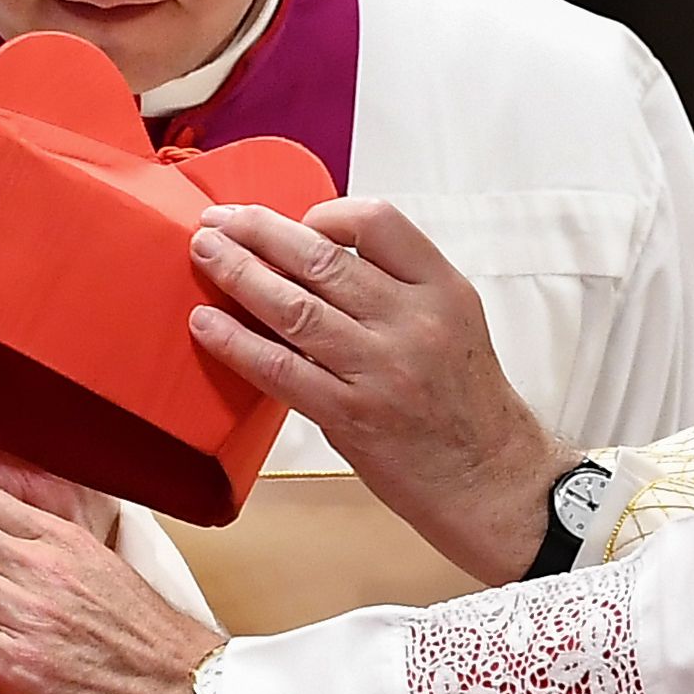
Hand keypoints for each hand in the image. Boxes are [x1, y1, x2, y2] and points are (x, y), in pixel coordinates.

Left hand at [189, 200, 580, 581]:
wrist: (489, 479)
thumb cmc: (465, 403)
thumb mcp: (452, 322)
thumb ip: (396, 288)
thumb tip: (315, 257)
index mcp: (441, 289)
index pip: (377, 222)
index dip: (324, 213)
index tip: (291, 222)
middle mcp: (413, 322)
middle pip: (321, 258)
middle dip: (258, 233)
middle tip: (216, 221)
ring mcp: (381, 369)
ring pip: (294, 307)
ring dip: (239, 275)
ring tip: (204, 255)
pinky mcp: (351, 415)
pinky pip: (281, 370)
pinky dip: (237, 343)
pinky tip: (207, 325)